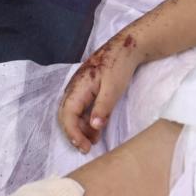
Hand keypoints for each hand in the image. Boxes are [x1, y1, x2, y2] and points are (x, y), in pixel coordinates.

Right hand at [58, 32, 144, 152]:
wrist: (128, 47)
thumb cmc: (119, 66)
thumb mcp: (113, 89)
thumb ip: (102, 108)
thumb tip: (93, 127)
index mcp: (77, 87)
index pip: (67, 115)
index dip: (73, 133)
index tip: (83, 146)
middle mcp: (74, 88)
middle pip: (66, 116)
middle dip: (75, 134)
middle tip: (86, 148)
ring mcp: (79, 88)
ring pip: (74, 113)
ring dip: (82, 128)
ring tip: (93, 142)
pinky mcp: (87, 89)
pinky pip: (82, 108)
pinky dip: (88, 120)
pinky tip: (97, 130)